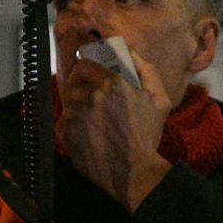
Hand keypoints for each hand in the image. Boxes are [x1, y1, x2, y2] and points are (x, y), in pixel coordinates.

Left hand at [56, 49, 172, 209]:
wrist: (135, 173)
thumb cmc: (148, 136)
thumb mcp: (160, 100)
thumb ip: (147, 71)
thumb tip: (129, 49)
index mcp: (113, 83)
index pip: (84, 65)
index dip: (85, 71)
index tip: (89, 79)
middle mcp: (92, 95)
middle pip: (74, 85)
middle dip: (81, 92)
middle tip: (92, 105)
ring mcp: (77, 114)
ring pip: (69, 105)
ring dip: (78, 112)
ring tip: (92, 126)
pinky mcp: (66, 133)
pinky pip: (63, 124)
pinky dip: (71, 130)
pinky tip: (86, 138)